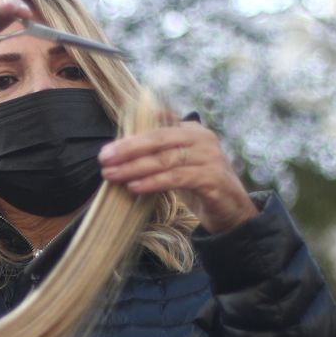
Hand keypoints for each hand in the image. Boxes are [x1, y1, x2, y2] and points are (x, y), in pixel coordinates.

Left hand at [97, 120, 256, 232]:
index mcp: (191, 130)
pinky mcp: (212, 179)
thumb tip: (119, 152)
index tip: (108, 150)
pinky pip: (177, 178)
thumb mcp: (176, 164)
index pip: (157, 127)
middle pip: (159, 139)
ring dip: (135, 167)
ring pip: (165, 159)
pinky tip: (135, 187)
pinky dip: (153, 182)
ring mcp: (209, 157)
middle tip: (104, 159)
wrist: (231, 209)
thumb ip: (156, 153)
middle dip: (128, 149)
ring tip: (113, 175)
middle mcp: (202, 139)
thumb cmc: (198, 184)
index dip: (131, 136)